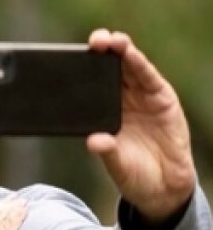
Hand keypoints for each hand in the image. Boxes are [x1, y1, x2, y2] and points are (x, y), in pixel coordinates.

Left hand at [86, 29, 195, 225]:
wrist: (163, 188)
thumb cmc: (133, 174)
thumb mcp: (115, 164)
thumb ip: (105, 150)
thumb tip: (92, 140)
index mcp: (106, 113)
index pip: (92, 86)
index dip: (83, 71)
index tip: (67, 59)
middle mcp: (123, 101)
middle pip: (110, 70)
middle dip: (101, 52)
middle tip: (93, 41)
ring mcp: (143, 98)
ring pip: (130, 68)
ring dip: (122, 51)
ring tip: (110, 40)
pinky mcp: (162, 100)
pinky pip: (149, 78)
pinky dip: (140, 64)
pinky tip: (130, 54)